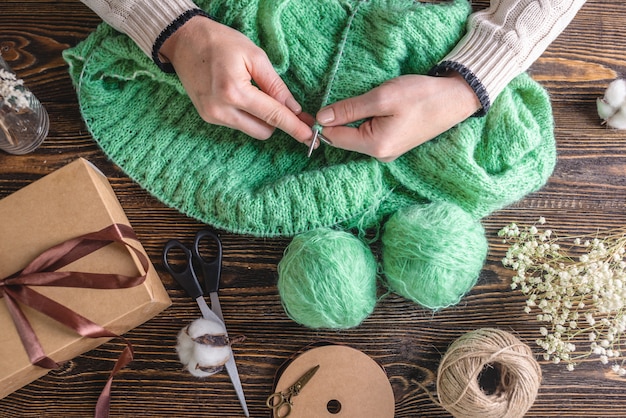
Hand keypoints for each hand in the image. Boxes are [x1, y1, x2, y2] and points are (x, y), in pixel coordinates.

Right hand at [159, 16, 312, 142]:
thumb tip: (294, 109)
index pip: (272, 115)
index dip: (294, 127)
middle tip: (284, 104)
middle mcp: (221, 109)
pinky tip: (242, 96)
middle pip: (263, 131)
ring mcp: (212, 116)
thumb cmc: (220, 42)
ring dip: (261, 118)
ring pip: (251, 130)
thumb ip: (276, 85)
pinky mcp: (208, 117)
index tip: (310, 137)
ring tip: (256, 93)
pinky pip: (237, 124)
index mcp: (234, 91)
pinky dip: (247, 115)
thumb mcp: (254, 56)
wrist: (184, 41)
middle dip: (276, 121)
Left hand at [315, 73, 481, 161]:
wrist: (454, 99)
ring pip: (356, 136)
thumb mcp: (382, 97)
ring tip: (365, 102)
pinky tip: (375, 109)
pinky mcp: (393, 144)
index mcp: (375, 146)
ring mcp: (387, 151)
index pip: (335, 137)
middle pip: (344, 139)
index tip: (322, 105)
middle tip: (344, 98)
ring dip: (353, 119)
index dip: (324, 121)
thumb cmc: (421, 96)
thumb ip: (350, 109)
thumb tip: (322, 118)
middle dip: (339, 120)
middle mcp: (379, 155)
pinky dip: (365, 121)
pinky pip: (368, 134)